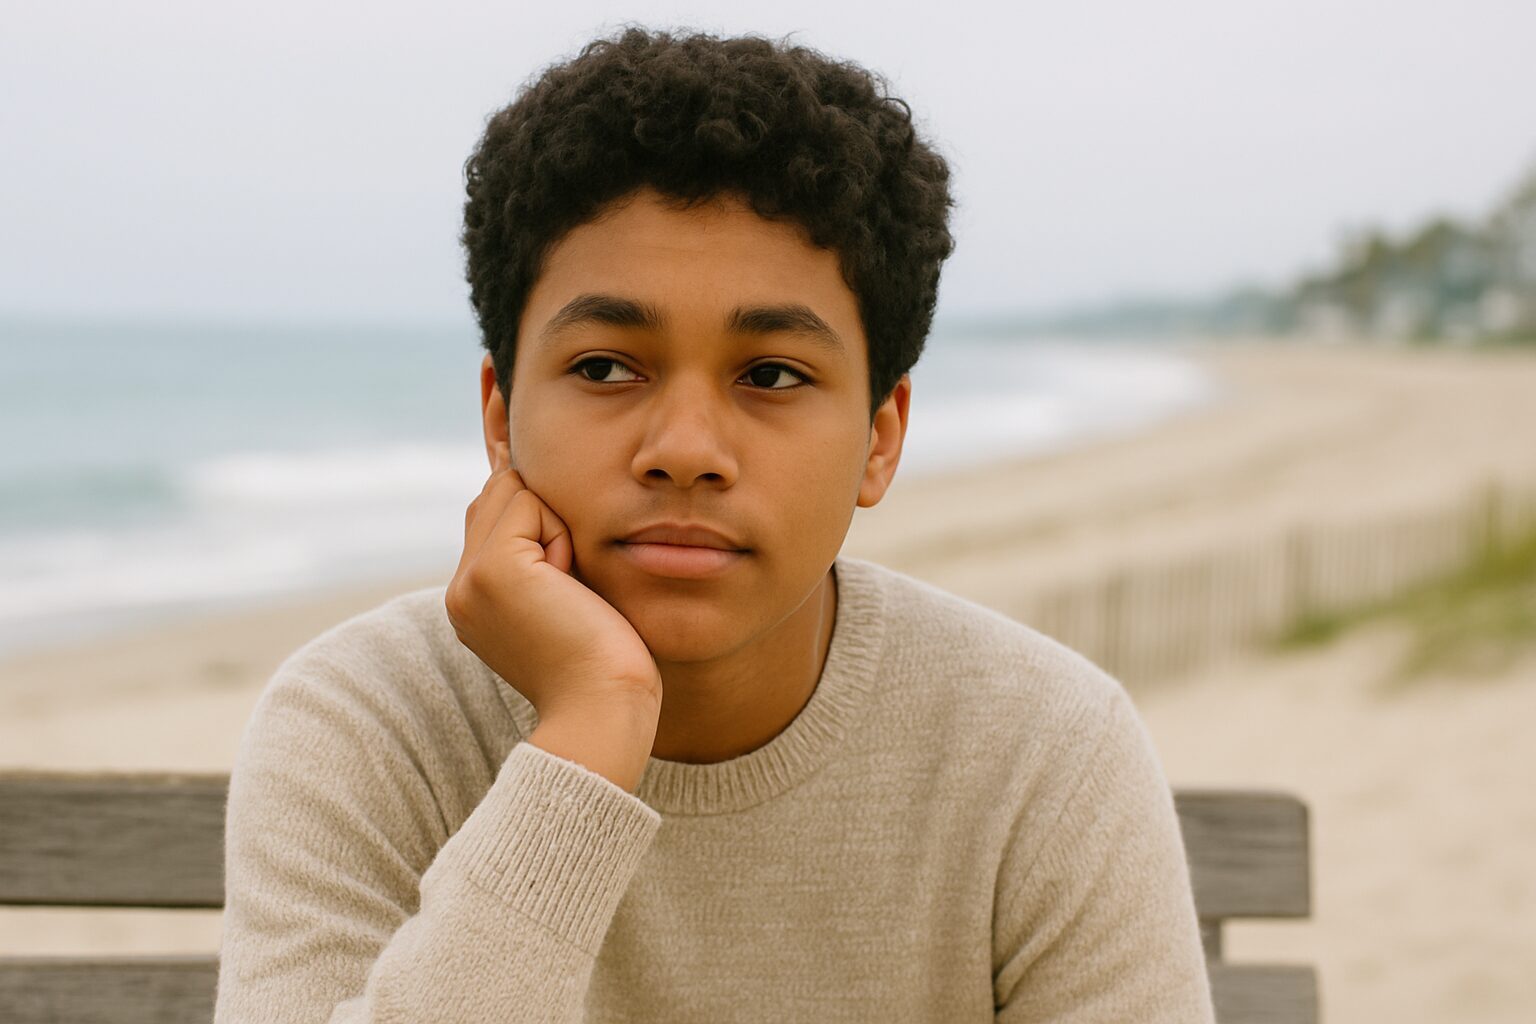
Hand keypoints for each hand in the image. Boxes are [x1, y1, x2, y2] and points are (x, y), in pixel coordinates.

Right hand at [446, 441, 662, 718]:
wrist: (603, 708)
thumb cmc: (604, 659)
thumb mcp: (560, 599)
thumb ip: (537, 554)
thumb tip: (534, 489)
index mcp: (473, 600)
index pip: (490, 514)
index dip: (537, 522)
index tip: (562, 584)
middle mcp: (460, 589)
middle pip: (496, 494)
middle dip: (544, 520)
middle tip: (565, 588)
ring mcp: (468, 579)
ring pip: (511, 491)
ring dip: (554, 527)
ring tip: (565, 588)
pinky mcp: (492, 568)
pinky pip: (529, 503)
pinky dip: (560, 534)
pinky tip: (566, 584)